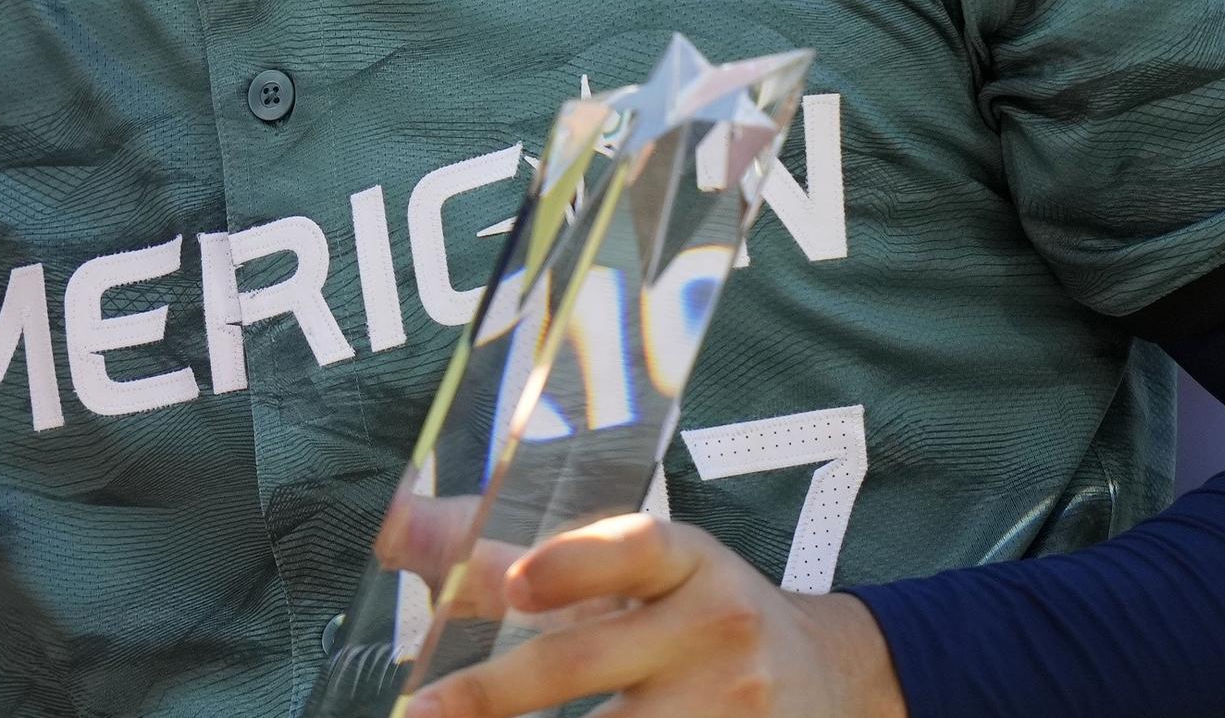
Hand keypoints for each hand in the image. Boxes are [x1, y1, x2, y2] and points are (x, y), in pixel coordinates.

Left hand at [404, 515, 905, 717]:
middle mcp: (716, 628)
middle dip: (492, 694)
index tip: (519, 585)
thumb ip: (513, 556)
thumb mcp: (633, 575)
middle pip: (587, 661)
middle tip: (421, 713)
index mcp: (687, 562)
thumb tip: (394, 526)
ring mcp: (733, 708)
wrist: (829, 680)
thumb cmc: (693, 617)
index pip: (637, 547)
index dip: (578, 562)